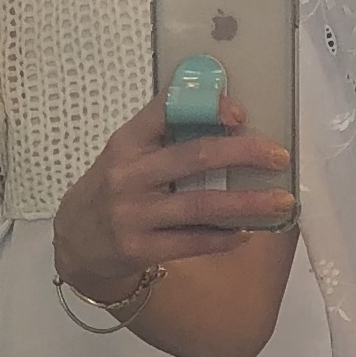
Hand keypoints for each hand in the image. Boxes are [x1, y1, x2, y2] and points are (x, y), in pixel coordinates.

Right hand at [54, 95, 295, 304]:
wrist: (74, 240)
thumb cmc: (113, 188)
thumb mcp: (126, 153)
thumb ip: (164, 136)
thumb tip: (230, 121)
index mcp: (127, 142)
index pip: (166, 111)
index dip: (207, 108)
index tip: (241, 114)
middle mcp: (129, 175)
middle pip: (195, 157)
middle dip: (244, 153)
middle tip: (278, 157)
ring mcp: (133, 214)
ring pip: (201, 204)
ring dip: (247, 202)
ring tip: (281, 201)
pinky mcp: (138, 248)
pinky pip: (192, 242)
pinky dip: (224, 237)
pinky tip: (248, 232)